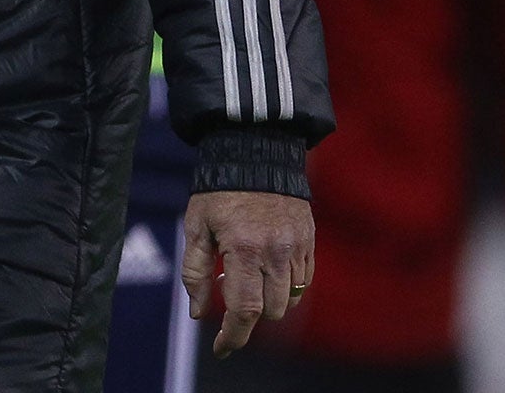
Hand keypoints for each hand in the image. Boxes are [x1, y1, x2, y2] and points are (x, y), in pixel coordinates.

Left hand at [181, 190, 314, 357]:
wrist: (253, 155)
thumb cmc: (217, 192)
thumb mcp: (196, 227)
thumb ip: (195, 273)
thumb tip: (198, 314)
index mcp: (244, 250)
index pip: (244, 310)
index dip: (233, 336)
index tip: (222, 349)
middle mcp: (276, 253)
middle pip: (271, 311)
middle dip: (249, 313)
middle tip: (227, 287)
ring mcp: (297, 248)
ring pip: (289, 300)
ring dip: (268, 300)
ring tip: (245, 271)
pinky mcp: (309, 242)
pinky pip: (303, 281)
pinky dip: (285, 285)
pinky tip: (265, 265)